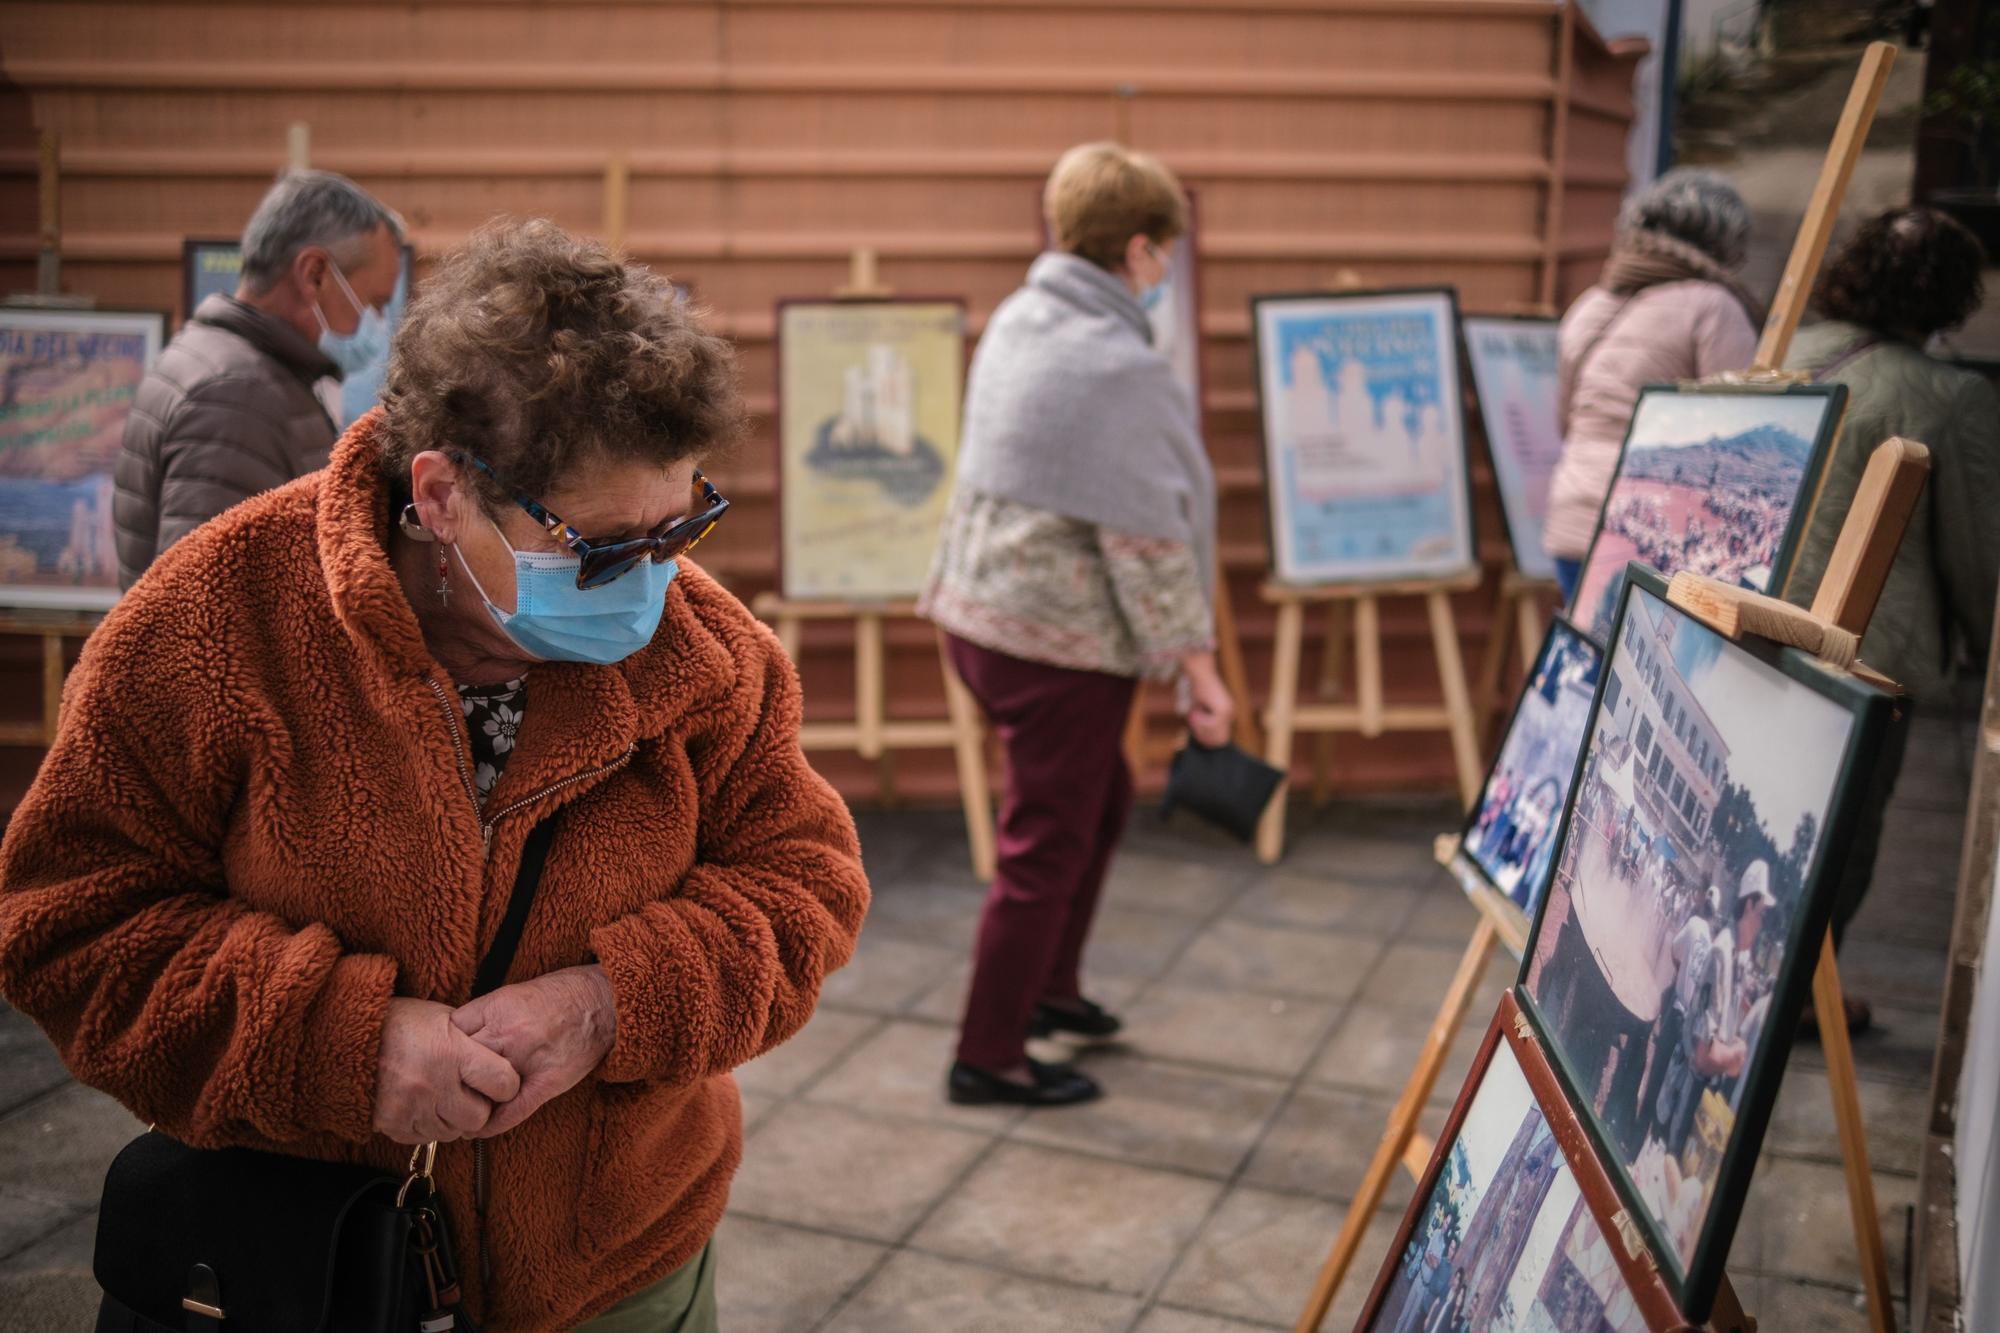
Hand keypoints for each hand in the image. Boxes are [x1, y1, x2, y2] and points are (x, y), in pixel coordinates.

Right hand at [373, 998, 521, 1144]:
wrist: (347, 1038)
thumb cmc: (402, 1024)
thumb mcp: (444, 1018)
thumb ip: (473, 1041)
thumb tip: (501, 1060)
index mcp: (453, 1052)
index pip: (503, 1083)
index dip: (505, 1084)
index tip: (498, 1081)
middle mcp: (434, 1083)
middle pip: (479, 1117)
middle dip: (479, 1107)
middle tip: (467, 1092)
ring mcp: (411, 1107)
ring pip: (453, 1133)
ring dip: (453, 1119)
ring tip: (442, 1096)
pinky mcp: (393, 1124)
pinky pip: (426, 1139)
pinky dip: (429, 1126)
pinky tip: (423, 1104)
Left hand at [451, 964, 617, 1137]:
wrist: (603, 1002)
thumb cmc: (561, 994)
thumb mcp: (514, 992)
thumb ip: (485, 1014)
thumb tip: (456, 1036)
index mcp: (498, 1008)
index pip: (452, 1033)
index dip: (443, 1046)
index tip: (440, 1057)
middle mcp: (509, 1034)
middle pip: (460, 1063)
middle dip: (451, 1075)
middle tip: (442, 1087)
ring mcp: (528, 1060)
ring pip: (482, 1089)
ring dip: (468, 1101)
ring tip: (457, 1110)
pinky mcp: (547, 1083)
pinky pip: (511, 1112)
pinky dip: (491, 1125)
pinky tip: (479, 1129)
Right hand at [1181, 656, 1235, 748]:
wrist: (1200, 674)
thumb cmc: (1197, 689)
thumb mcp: (1199, 710)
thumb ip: (1202, 723)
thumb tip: (1201, 738)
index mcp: (1226, 714)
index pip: (1220, 739)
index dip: (1206, 739)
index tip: (1195, 732)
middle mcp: (1229, 714)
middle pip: (1218, 740)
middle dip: (1202, 734)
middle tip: (1192, 722)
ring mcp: (1228, 712)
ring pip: (1213, 732)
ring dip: (1200, 726)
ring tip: (1194, 714)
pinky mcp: (1223, 710)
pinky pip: (1210, 724)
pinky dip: (1200, 720)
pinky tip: (1197, 709)